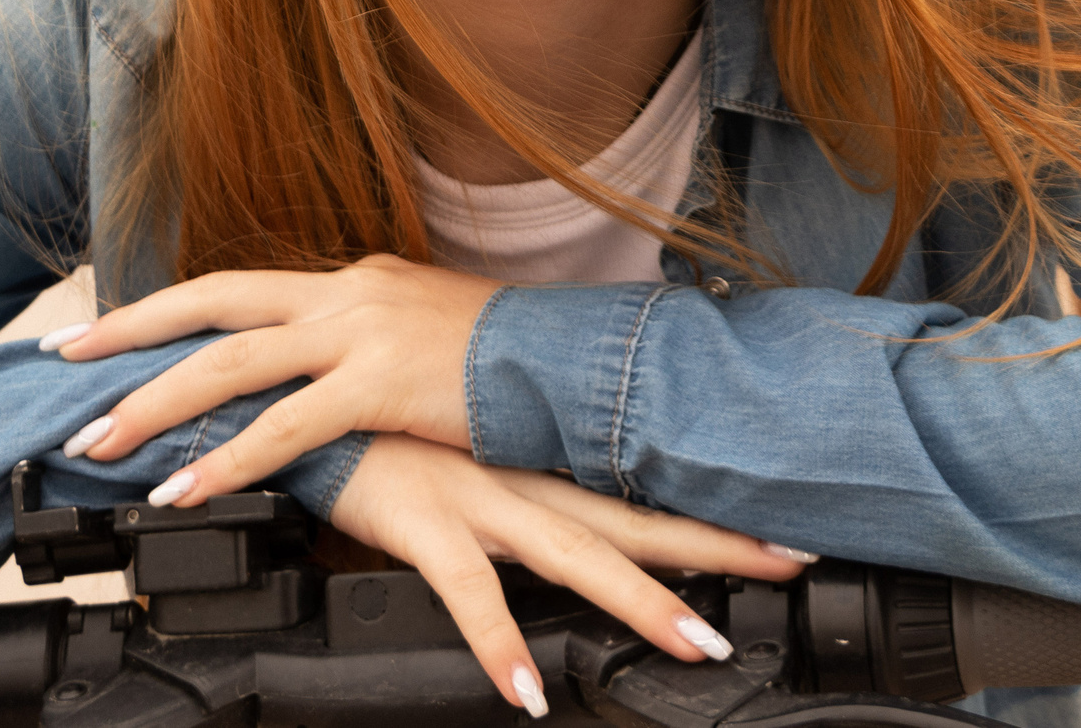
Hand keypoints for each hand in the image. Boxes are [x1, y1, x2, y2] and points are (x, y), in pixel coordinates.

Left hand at [46, 254, 500, 501]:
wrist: (578, 366)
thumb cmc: (511, 365)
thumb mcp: (427, 336)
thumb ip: (369, 348)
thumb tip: (331, 375)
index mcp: (354, 280)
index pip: (238, 290)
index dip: (168, 310)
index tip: (107, 329)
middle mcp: (347, 292)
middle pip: (213, 302)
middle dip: (131, 331)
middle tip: (64, 357)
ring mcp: (361, 332)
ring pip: (231, 363)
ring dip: (156, 404)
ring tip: (98, 441)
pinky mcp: (380, 383)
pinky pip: (286, 427)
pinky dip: (228, 458)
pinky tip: (186, 486)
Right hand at [327, 433, 810, 715]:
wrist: (289, 391)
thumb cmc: (366, 420)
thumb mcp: (449, 445)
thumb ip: (498, 474)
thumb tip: (543, 501)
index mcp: (529, 458)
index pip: (637, 485)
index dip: (708, 507)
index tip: (779, 520)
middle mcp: (520, 476)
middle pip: (634, 518)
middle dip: (716, 544)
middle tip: (791, 559)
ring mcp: (477, 499)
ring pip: (577, 554)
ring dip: (642, 601)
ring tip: (699, 641)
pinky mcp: (422, 524)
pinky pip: (470, 593)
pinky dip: (500, 645)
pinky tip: (525, 690)